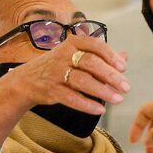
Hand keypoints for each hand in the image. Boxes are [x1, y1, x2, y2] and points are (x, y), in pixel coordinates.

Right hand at [0, 35, 130, 115]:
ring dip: (102, 91)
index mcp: (72, 43)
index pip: (95, 45)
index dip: (110, 55)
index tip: (123, 67)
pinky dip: (87, 104)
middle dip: (111, 75)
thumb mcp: (76, 56)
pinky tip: (100, 109)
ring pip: (82, 81)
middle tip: (126, 87)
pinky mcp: (51, 90)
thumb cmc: (58, 66)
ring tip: (118, 99)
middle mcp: (63, 55)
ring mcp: (56, 72)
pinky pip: (71, 98)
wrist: (26, 80)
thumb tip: (125, 56)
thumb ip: (100, 56)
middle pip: (91, 63)